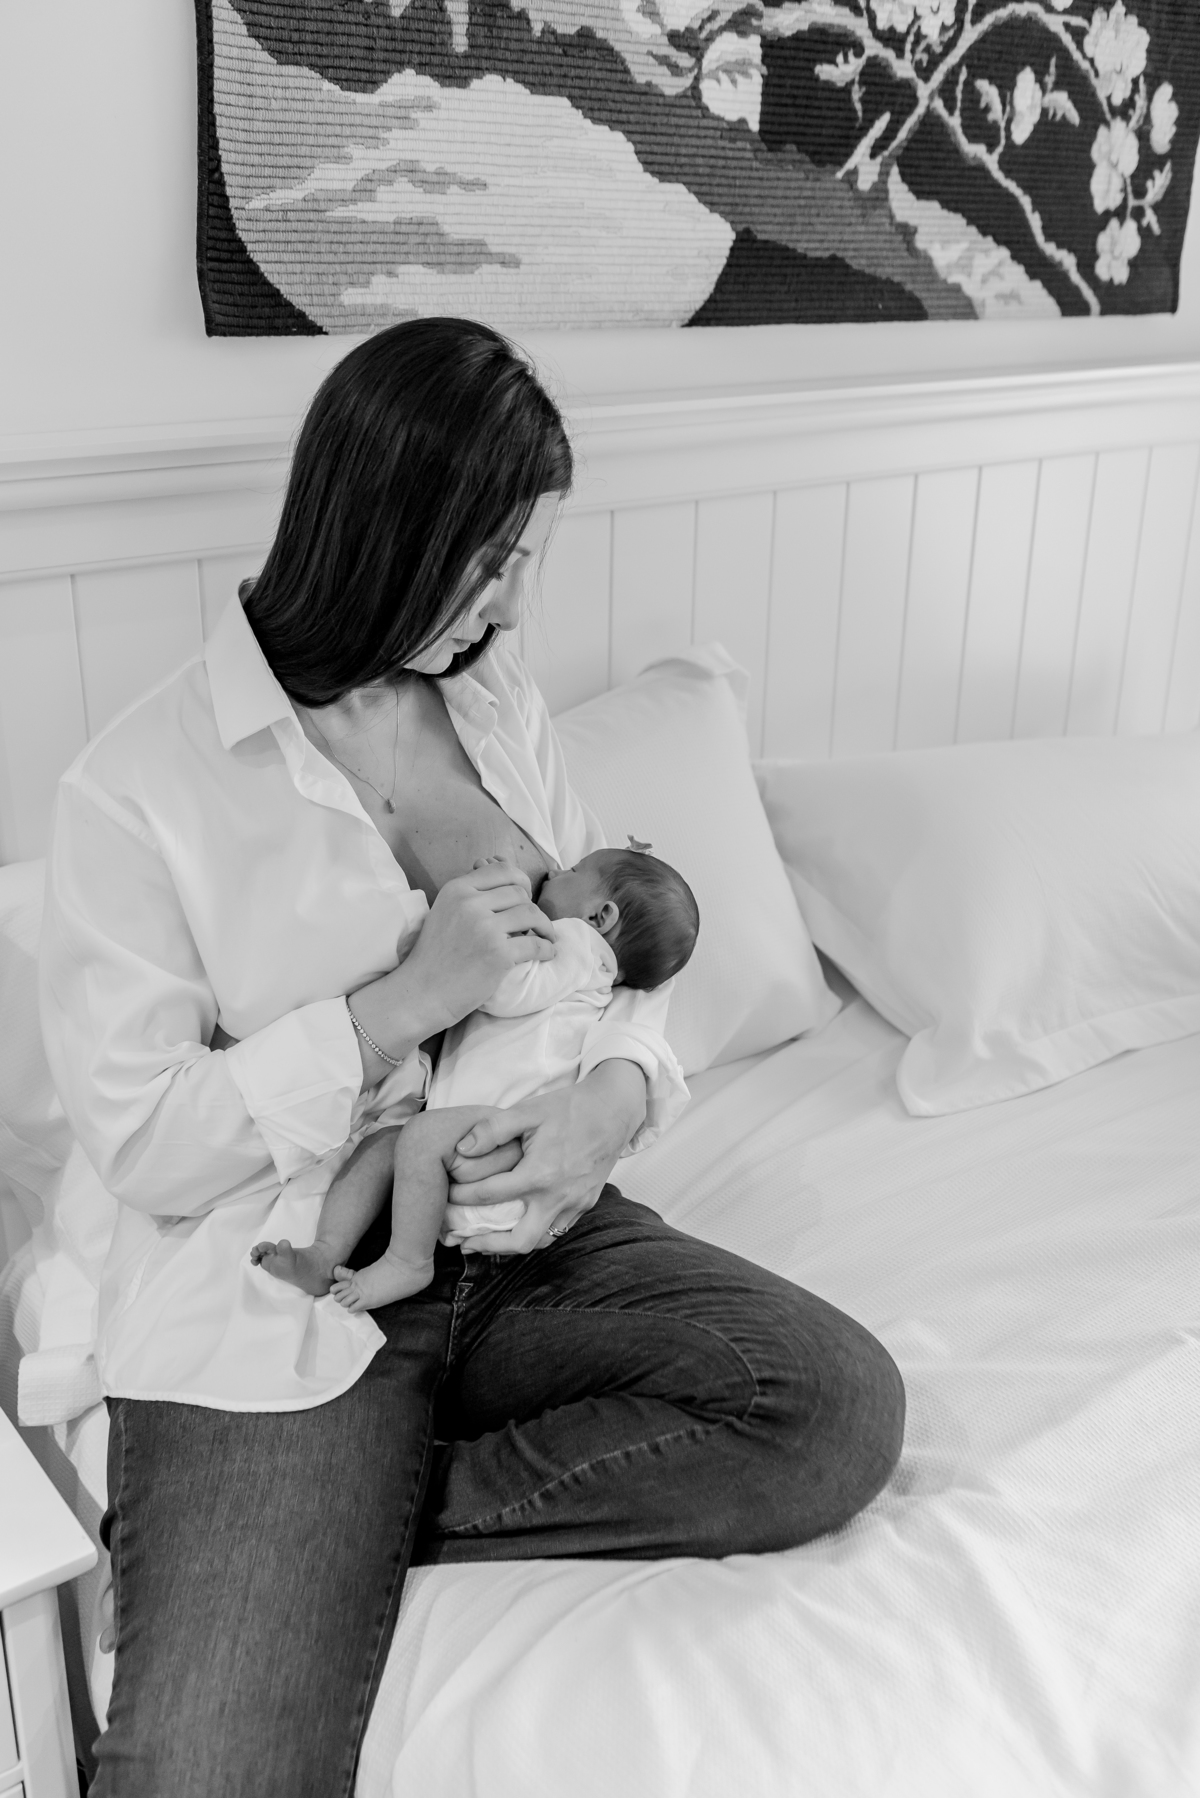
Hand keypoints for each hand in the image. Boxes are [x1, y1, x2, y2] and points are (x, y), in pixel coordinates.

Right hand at [349, 859, 555, 1076]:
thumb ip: (470, 896)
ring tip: (545, 936)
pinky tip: (547, 953)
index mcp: (457, 890)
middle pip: (519, 893)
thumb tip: (508, 882)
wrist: (422, 993)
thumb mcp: (445, 911)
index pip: (501, 870)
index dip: (520, 882)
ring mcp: (485, 929)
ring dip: (544, 926)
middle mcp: (470, 904)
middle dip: (530, 908)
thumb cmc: (435, 956)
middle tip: (533, 924)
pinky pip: (536, 943)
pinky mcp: (499, 954)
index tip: (525, 896)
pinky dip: (547, 948)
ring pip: (531, 914)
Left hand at [445, 1060, 647, 1252]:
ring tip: (487, 1240)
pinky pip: (558, 1230)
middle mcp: (558, 1196)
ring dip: (512, 1245)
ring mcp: (576, 1204)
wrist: (613, 1110)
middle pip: (518, 1241)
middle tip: (463, 1241)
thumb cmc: (568, 1108)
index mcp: (539, 1174)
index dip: (461, 1198)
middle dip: (487, 1246)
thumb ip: (491, 1130)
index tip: (447, 1197)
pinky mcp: (586, 1204)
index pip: (489, 1196)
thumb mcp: (526, 1111)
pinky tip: (519, 1226)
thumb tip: (461, 1149)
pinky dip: (536, 1234)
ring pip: (540, 1241)